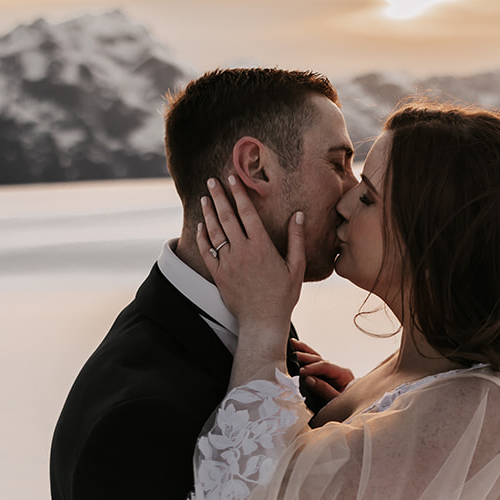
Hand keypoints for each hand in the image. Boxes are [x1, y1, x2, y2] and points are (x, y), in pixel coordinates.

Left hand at [195, 175, 304, 334]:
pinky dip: (202, 237)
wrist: (262, 321)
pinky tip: (200, 226)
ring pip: (215, 232)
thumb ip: (296, 239)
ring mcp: (228, 262)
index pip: (247, 212)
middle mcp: (242, 250)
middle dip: (219, 196)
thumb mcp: (296, 266)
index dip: (239, 193)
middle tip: (212, 180)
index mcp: (261, 245)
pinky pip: (207, 251)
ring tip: (205, 197)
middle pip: (227, 217)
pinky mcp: (218, 274)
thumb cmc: (283, 295)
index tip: (232, 178)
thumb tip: (298, 214)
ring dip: (208, 213)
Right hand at [290, 338, 353, 407]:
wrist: (352, 412)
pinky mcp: (324, 376)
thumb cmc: (347, 407)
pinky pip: (314, 364)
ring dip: (304, 350)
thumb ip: (324, 390)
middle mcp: (337, 371)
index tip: (300, 372)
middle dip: (305, 356)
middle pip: (319, 359)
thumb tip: (310, 380)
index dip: (312, 368)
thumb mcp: (337, 401)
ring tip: (293, 343)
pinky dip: (306, 356)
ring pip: (316, 358)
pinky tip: (298, 349)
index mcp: (343, 375)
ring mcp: (330, 372)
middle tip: (293, 355)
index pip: (325, 366)